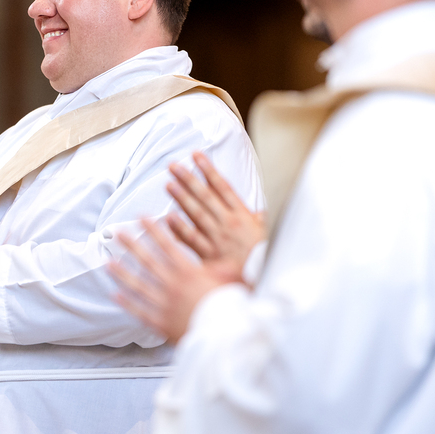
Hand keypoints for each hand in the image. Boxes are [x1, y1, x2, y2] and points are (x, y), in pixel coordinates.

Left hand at [108, 218, 238, 342]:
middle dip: (132, 245)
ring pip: (138, 285)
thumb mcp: (232, 282)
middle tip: (119, 233)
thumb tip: (226, 259)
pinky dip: (127, 303)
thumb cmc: (230, 308)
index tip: (142, 218)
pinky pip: (140, 310)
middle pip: (148, 261)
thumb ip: (224, 268)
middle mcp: (172, 285)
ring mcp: (164, 304)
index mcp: (189, 273)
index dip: (154, 230)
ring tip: (109, 263)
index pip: (167, 246)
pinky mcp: (160, 322)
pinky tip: (115, 295)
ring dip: (122, 273)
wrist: (224, 336)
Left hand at [165, 152, 265, 278]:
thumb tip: (258, 212)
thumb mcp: (266, 232)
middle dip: (189, 179)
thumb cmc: (263, 255)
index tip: (196, 156)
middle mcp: (228, 223)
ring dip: (182, 198)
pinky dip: (180, 229)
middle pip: (205, 196)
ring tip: (168, 184)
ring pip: (197, 214)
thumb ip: (258, 220)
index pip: (222, 186)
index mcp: (242, 214)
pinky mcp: (209, 253)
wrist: (262, 278)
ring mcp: (217, 237)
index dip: (208, 170)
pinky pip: (192, 239)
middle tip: (174, 166)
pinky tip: (169, 218)